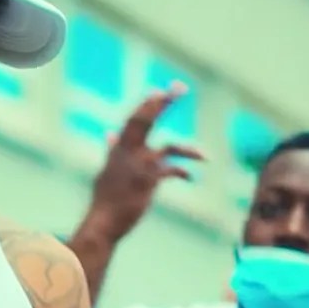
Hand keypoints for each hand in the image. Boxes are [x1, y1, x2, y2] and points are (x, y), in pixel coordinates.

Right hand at [85, 82, 204, 241]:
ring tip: (205, 156)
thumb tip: (109, 133)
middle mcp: (128, 151)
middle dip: (164, 103)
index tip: (159, 90)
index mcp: (119, 148)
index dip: (147, 104)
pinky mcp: (149, 180)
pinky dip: (184, 173)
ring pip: (170, 147)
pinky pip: (173, 171)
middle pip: (147, 120)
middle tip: (179, 87)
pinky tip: (190, 177)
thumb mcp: (107, 169)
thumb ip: (113, 149)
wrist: (104, 220)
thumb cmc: (106, 198)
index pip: (134, 119)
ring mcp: (140, 164)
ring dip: (189, 150)